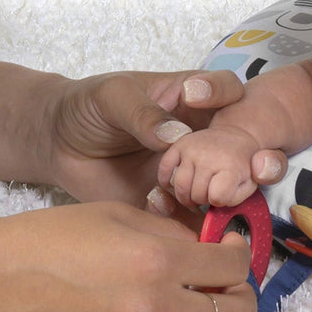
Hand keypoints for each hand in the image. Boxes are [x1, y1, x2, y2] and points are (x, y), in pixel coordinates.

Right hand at [0, 202, 257, 311]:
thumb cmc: (56, 237)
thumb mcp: (122, 215)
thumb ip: (174, 232)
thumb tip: (210, 245)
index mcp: (159, 259)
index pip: (234, 266)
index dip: (240, 253)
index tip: (229, 246)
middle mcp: (157, 306)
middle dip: (241, 295)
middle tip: (225, 281)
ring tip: (198, 303)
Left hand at [41, 70, 287, 206]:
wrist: (56, 144)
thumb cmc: (88, 106)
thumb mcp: (112, 97)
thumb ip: (142, 112)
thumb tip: (175, 135)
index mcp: (193, 99)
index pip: (228, 90)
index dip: (224, 94)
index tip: (196, 99)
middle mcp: (202, 135)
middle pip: (242, 143)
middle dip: (254, 154)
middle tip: (248, 165)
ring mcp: (190, 171)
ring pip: (227, 184)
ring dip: (230, 193)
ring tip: (210, 197)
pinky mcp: (171, 204)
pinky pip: (192, 217)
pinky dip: (191, 221)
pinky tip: (160, 208)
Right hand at [158, 124, 262, 208]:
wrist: (239, 135)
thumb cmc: (249, 161)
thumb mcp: (270, 168)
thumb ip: (272, 172)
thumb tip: (260, 167)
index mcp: (232, 162)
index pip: (217, 197)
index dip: (222, 201)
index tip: (228, 193)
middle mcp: (209, 153)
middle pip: (196, 196)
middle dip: (206, 200)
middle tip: (214, 192)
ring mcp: (191, 149)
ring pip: (180, 188)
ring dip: (188, 196)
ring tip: (200, 192)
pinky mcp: (178, 146)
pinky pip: (164, 172)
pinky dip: (169, 183)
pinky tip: (183, 185)